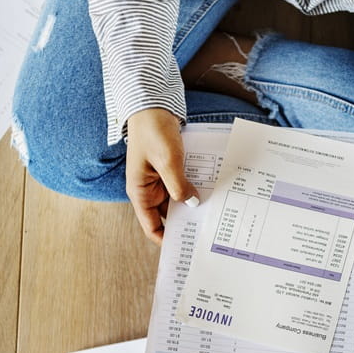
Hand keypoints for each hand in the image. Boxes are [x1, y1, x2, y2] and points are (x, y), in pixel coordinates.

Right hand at [125, 108, 198, 243]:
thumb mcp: (168, 160)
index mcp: (140, 192)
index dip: (167, 240)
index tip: (186, 248)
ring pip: (177, 199)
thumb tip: (192, 204)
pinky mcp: (170, 169)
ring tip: (213, 213)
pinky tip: (211, 190)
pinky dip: (194, 187)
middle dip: (185, 222)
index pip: (152, 226)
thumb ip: (178, 185)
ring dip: (192, 203)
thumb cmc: (153, 131)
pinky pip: (182, 184)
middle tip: (207, 232)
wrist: (152, 105)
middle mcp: (148, 189)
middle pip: (167, 215)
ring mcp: (159, 179)